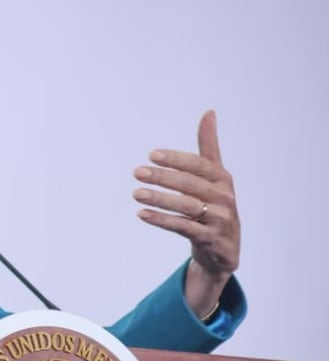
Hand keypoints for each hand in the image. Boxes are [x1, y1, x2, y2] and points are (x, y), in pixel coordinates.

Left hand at [132, 110, 240, 316]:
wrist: (224, 249)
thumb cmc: (215, 205)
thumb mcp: (214, 176)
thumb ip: (208, 146)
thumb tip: (209, 112)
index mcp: (223, 179)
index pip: (199, 165)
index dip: (176, 159)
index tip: (152, 154)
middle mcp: (224, 198)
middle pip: (190, 185)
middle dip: (163, 177)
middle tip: (137, 171)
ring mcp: (219, 219)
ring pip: (186, 206)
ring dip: (160, 199)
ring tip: (136, 193)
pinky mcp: (211, 239)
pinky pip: (183, 228)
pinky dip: (162, 220)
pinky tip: (142, 214)